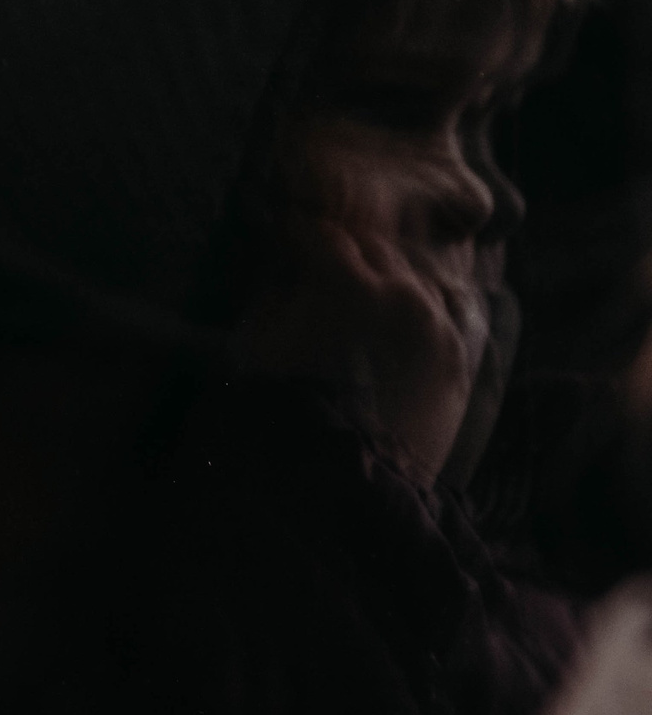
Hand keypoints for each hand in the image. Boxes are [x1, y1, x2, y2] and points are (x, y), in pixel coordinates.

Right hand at [239, 179, 491, 487]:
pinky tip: (395, 329)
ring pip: (413, 279)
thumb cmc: (283, 405)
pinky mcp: (457, 364)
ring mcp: (436, 328)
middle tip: (323, 268)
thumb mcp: (258, 335)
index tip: (285, 241)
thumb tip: (293, 266)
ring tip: (364, 299)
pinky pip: (440, 318)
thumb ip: (279, 287)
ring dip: (387, 280)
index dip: (297, 235)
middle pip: (374, 247)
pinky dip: (416, 314)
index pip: (322, 233)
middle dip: (347, 253)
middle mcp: (401, 293)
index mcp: (347, 280)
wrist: (338, 481)